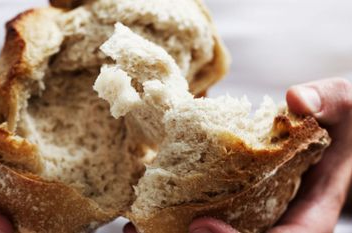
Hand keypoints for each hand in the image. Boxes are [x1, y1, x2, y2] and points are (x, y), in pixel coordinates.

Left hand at [124, 78, 351, 232]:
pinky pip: (212, 219)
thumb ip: (327, 101)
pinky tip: (145, 213)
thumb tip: (297, 101)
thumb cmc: (341, 122)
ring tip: (136, 228)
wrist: (335, 134)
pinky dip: (177, 221)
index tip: (203, 226)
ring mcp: (260, 215)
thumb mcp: (344, 105)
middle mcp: (283, 220)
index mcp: (312, 207)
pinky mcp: (242, 203)